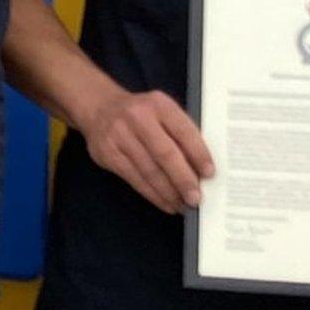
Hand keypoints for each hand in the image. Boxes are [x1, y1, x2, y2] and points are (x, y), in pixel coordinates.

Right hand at [78, 88, 213, 212]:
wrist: (99, 108)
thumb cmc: (141, 114)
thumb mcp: (162, 111)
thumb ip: (180, 134)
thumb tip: (200, 171)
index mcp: (159, 104)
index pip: (183, 131)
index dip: (198, 154)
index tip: (209, 174)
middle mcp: (137, 117)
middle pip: (164, 153)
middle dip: (183, 179)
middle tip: (196, 198)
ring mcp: (119, 135)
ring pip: (149, 171)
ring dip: (169, 192)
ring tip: (183, 205)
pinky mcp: (107, 154)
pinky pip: (134, 179)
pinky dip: (153, 195)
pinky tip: (166, 203)